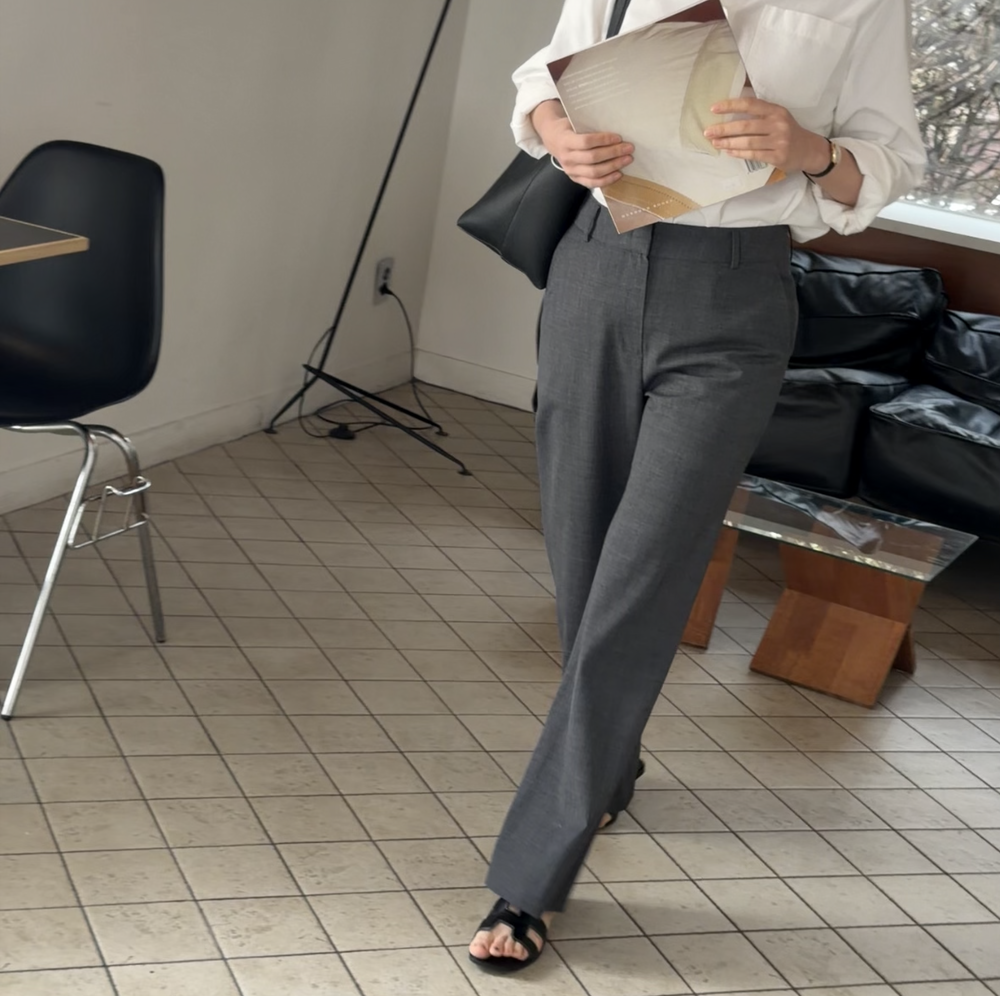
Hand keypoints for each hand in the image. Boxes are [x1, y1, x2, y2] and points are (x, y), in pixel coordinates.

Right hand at [537, 115, 633, 188]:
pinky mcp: (575, 178)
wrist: (553, 139)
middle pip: (593, 158)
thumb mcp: (574, 122)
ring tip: (627, 160)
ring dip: (613, 166)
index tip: (618, 137)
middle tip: (629, 148)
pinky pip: (592, 183)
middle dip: (613, 153)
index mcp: (565, 141)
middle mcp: (567, 158)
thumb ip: (589, 127)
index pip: (586, 142)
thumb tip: (614, 129)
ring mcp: (570, 171)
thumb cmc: (568, 128)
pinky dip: (607, 180)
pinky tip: (618, 174)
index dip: (603, 140)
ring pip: (594, 172)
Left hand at [704, 97, 830, 173]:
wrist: (808, 150)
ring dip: (728, 143)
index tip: (714, 109)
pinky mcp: (777, 156)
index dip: (731, 106)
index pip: (750, 105)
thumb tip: (731, 112)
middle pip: (745, 125)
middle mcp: (778, 124)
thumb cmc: (788, 132)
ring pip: (747, 141)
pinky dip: (739, 153)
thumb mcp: (778, 117)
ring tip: (715, 143)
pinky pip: (753, 154)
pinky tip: (728, 152)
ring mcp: (778, 141)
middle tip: (708, 132)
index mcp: (776, 110)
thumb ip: (760, 114)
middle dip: (724, 129)